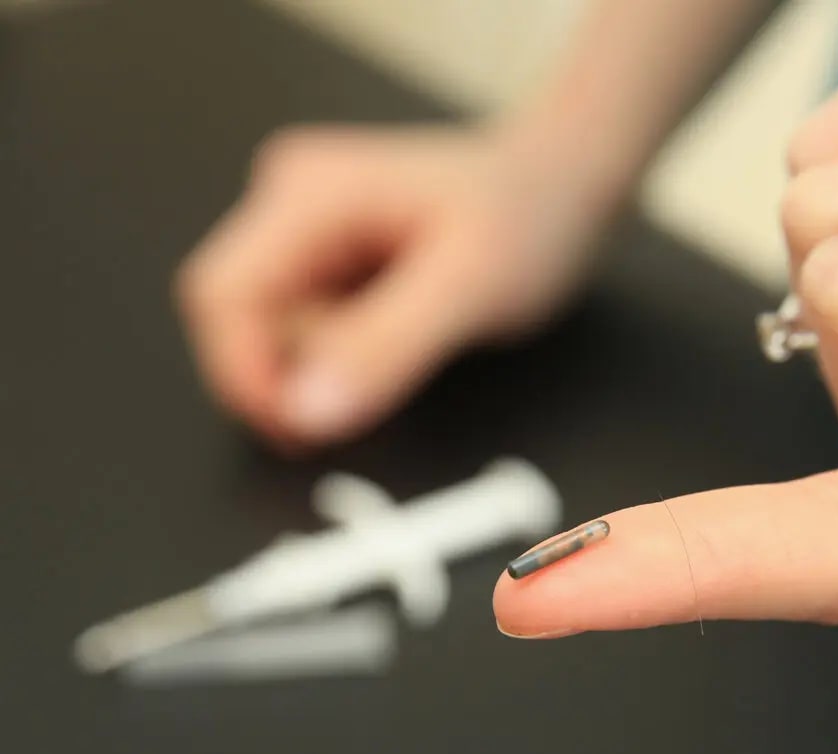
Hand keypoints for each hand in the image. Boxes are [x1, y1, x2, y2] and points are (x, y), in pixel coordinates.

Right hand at [177, 125, 607, 446]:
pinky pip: (306, 325)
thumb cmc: (528, 216)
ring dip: (325, 364)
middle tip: (376, 389)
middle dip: (293, 371)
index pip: (220, 293)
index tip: (300, 428)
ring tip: (413, 338)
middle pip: (241, 316)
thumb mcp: (470, 288)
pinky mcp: (326, 253)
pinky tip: (401, 333)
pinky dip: (341, 353)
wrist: (559, 184)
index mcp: (312, 192)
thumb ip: (386, 348)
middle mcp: (292, 200)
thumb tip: (305, 411)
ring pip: (274, 330)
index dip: (244, 374)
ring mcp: (305, 226)